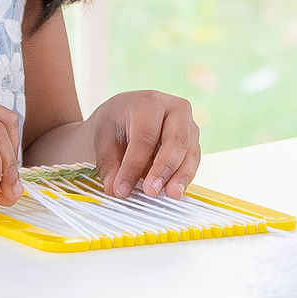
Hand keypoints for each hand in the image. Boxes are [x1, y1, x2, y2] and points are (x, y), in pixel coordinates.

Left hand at [87, 87, 201, 196]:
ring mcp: (188, 126)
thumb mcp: (102, 142)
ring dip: (180, 176)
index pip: (144, 135)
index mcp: (148, 102)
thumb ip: (109, 166)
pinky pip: (193, 161)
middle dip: (164, 168)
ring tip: (169, 195)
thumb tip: (116, 189)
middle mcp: (174, 109)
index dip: (134, 164)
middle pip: (175, 139)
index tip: (122, 188)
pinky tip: (173, 191)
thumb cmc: (114, 126)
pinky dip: (184, 178)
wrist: (125, 119)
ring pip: (190, 152)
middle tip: (151, 191)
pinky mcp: (193, 143)